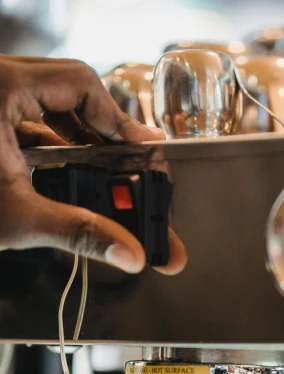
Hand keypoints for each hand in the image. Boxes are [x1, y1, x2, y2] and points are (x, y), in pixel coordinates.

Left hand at [0, 55, 186, 273]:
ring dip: (81, 143)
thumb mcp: (16, 218)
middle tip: (131, 164)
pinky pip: (28, 121)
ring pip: (50, 108)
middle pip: (70, 92)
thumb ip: (76, 232)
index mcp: (2, 87)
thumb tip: (130, 253)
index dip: (118, 118)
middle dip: (104, 133)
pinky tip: (69, 178)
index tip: (142, 149)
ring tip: (107, 175)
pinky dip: (54, 148)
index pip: (81, 83)